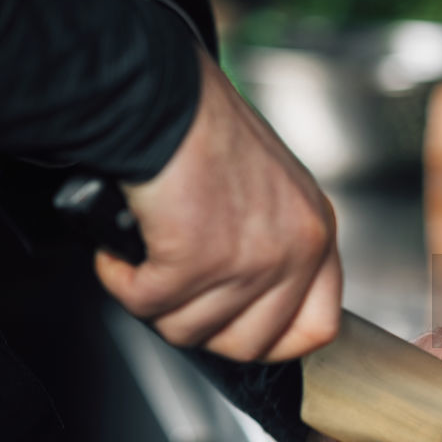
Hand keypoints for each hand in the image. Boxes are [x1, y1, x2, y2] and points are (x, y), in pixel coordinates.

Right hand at [95, 48, 341, 361]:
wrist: (166, 97)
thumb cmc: (206, 131)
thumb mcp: (274, 192)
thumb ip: (277, 245)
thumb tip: (253, 300)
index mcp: (317, 233)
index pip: (318, 327)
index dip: (273, 341)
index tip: (240, 331)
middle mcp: (295, 250)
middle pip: (250, 344)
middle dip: (203, 327)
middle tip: (178, 294)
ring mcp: (250, 260)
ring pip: (191, 330)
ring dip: (155, 301)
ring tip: (146, 259)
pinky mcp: (197, 260)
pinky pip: (148, 304)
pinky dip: (122, 281)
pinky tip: (122, 252)